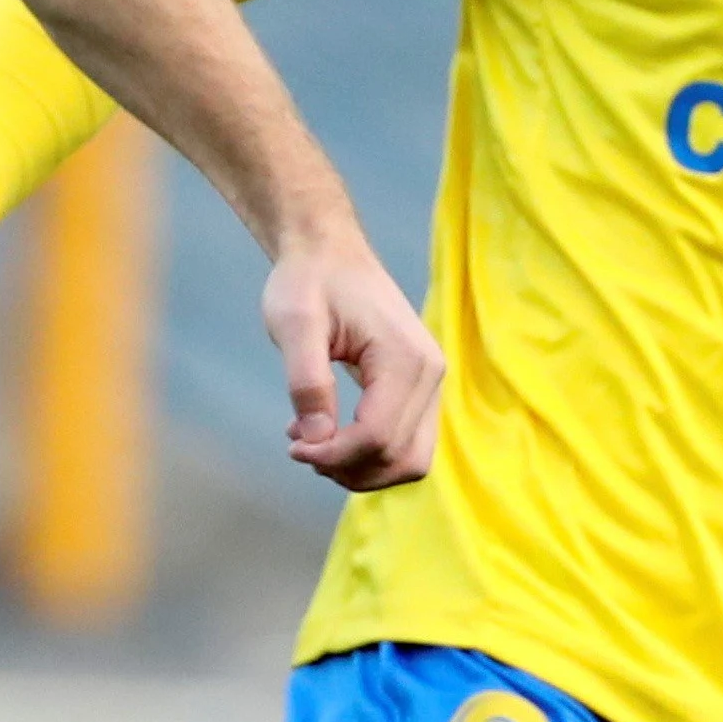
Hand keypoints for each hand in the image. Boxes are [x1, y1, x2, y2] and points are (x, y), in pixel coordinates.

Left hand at [263, 229, 440, 492]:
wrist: (328, 253)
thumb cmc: (309, 281)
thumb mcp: (294, 325)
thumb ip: (307, 381)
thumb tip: (316, 439)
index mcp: (405, 358)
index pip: (378, 436)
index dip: (333, 455)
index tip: (292, 445)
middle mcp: (430, 374)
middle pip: (402, 457)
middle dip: (348, 468)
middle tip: (300, 448)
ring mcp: (430, 383)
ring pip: (409, 459)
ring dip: (360, 467)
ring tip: (311, 444)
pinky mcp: (418, 388)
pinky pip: (404, 441)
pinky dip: (367, 453)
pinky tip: (325, 434)